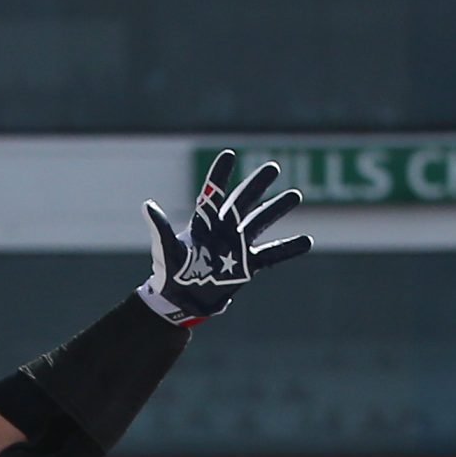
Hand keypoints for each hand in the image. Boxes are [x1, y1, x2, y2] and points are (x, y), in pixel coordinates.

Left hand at [139, 150, 311, 325]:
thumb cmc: (170, 275)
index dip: (220, 176)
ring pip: (261, 222)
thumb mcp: (166, 252)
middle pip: (243, 202)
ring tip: (296, 195)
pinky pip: (272, 255)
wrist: (182, 301)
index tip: (229, 155)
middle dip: (257, 185)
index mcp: (203, 224)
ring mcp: (237, 246)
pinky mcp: (247, 266)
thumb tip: (148, 206)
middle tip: (273, 167)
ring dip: (277, 209)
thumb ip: (161, 229)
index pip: (213, 194)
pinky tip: (307, 241)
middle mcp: (223, 230)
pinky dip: (289, 249)